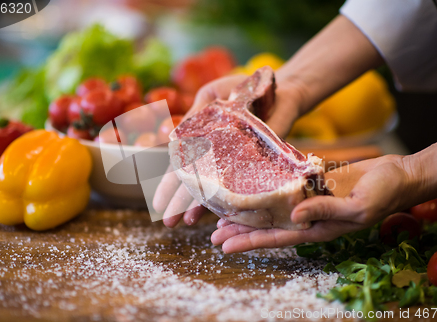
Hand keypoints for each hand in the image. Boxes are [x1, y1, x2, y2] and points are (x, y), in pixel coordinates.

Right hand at [153, 73, 304, 227]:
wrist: (279, 86)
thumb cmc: (242, 87)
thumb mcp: (210, 94)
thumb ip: (192, 115)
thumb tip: (170, 139)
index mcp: (202, 141)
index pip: (181, 167)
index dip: (169, 185)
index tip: (158, 204)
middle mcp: (218, 156)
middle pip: (195, 182)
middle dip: (179, 203)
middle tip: (168, 223)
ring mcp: (237, 162)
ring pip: (215, 187)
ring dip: (199, 205)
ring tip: (186, 223)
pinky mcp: (258, 163)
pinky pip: (242, 184)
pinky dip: (231, 199)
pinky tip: (219, 214)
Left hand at [211, 155, 414, 252]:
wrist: (399, 174)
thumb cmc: (384, 194)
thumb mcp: (357, 206)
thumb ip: (327, 211)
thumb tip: (294, 217)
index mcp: (318, 227)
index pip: (277, 237)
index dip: (250, 241)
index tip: (225, 245)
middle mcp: (309, 216)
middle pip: (269, 225)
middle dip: (242, 229)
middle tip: (214, 231)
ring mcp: (310, 199)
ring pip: (272, 207)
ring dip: (249, 210)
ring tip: (224, 211)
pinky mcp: (314, 182)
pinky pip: (285, 185)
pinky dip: (267, 185)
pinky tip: (251, 184)